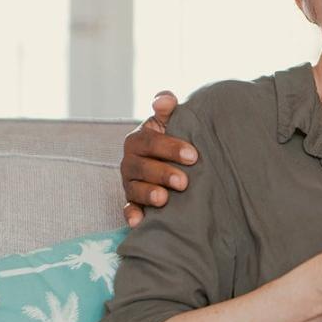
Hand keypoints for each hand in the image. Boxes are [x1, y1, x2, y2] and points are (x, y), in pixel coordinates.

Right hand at [121, 91, 198, 225]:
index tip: (193, 156)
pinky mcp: (133, 201)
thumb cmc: (174, 138)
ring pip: (134, 189)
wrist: (174, 161)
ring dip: (148, 194)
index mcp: (138, 140)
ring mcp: (130, 182)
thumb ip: (168, 108)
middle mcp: (130, 161)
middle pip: (142, 167)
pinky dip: (132, 215)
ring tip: (164, 199)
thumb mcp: (171, 121)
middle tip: (184, 181)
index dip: (170, 148)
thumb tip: (164, 99)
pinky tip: (139, 222)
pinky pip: (128, 209)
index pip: (150, 142)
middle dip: (162, 174)